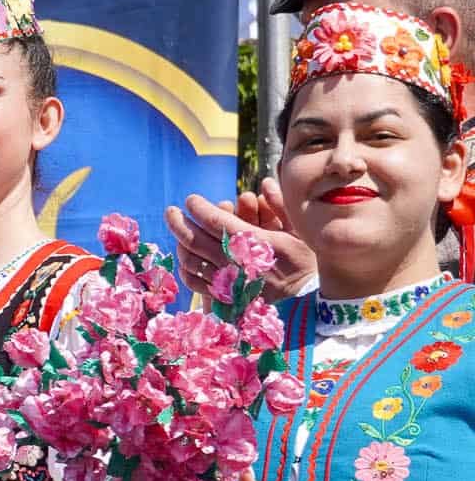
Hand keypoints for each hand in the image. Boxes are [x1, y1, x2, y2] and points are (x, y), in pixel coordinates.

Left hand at [167, 189, 311, 301]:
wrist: (309, 299)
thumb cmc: (306, 259)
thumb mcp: (300, 229)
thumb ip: (280, 205)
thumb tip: (265, 182)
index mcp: (257, 244)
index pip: (217, 222)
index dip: (200, 208)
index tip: (190, 199)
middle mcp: (238, 263)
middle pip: (196, 240)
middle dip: (178, 222)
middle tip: (170, 211)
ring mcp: (230, 283)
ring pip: (192, 261)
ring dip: (180, 243)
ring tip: (177, 232)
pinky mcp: (226, 298)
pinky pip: (196, 282)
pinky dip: (186, 268)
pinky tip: (184, 257)